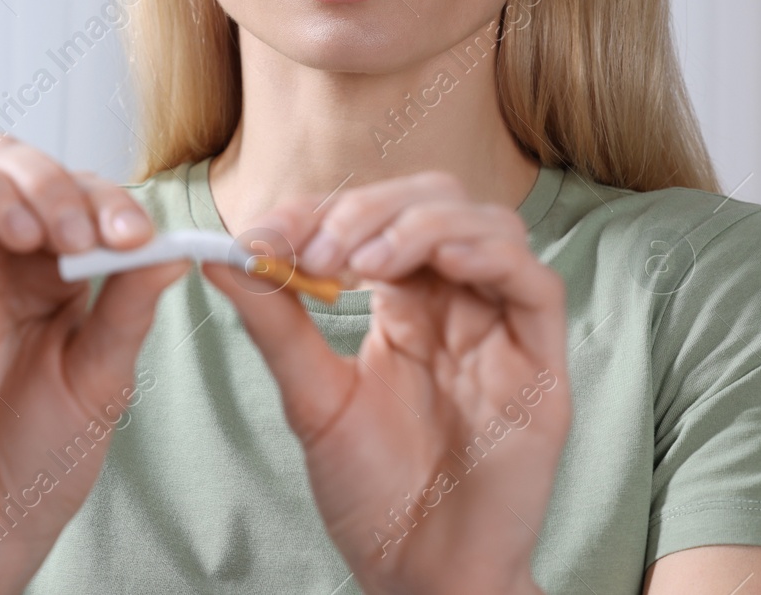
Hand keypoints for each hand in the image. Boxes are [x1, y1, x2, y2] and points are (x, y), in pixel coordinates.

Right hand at [0, 135, 186, 594]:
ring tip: (28, 236)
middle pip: (12, 162)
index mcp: (55, 264)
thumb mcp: (102, 376)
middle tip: (79, 235)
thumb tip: (174, 249)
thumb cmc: (44, 446)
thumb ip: (128, 308)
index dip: (108, 200)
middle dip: (52, 183)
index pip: (78, 192)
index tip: (137, 236)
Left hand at [202, 171, 566, 594]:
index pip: (375, 219)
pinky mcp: (542, 367)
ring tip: (363, 264)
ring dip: (419, 225)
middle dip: (370, 211)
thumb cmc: (373, 492)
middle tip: (319, 252)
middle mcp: (459, 305)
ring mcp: (503, 331)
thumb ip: (274, 323)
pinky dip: (490, 256)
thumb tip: (218, 255)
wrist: (416, 573)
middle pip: (433, 203)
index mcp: (406, 304)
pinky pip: (536, 284)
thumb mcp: (311, 397)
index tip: (267, 234)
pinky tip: (440, 263)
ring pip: (487, 225)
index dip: (322, 211)